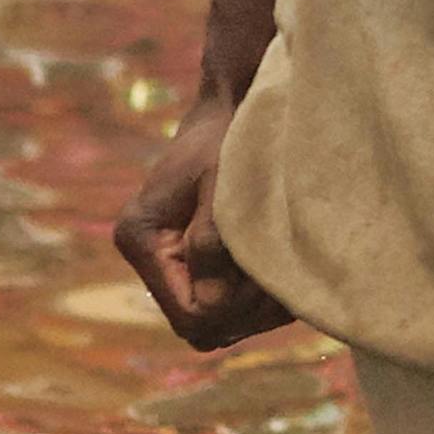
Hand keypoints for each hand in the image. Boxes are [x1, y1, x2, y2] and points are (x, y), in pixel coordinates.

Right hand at [112, 89, 290, 352]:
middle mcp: (152, 258)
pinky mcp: (199, 262)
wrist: (236, 106)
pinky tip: (287, 271)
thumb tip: (212, 302)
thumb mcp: (221, 183)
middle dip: (247, 313)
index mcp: (142, 238)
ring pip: (219, 324)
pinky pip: (230, 308)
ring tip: (291, 272)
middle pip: (201, 327)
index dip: (230, 310)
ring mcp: (175, 263)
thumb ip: (213, 241)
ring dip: (258, 310)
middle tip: (286, 277)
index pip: (187, 312)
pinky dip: (261, 300)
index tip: (268, 280)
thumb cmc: (230, 136)